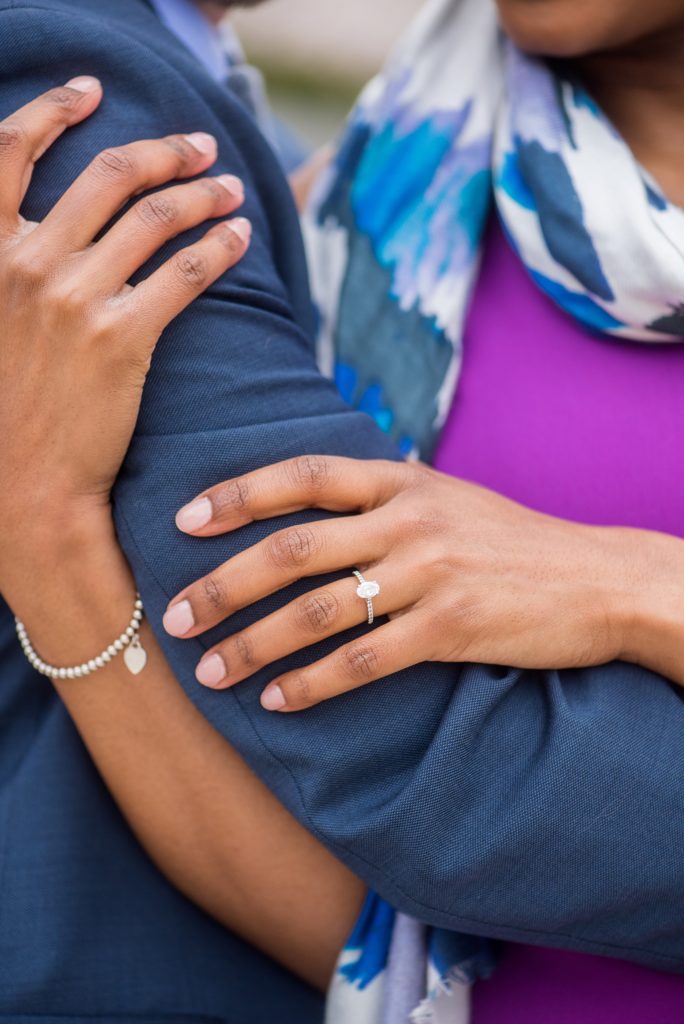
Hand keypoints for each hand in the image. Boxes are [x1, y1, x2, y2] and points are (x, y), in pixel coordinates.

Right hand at [0, 78, 250, 562]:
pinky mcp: (122, 339)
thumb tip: (61, 230)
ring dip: (201, 193)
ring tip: (230, 190)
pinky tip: (238, 239)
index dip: (53, 110)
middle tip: (201, 147)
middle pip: (107, 177)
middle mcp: (26, 264)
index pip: (8, 152)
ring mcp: (74, 300)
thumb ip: (14, 265)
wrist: (24, 483)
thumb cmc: (9, 407)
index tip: (92, 91)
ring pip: (155, 218)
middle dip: (163, 151)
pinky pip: (183, 273)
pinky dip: (217, 248)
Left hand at [162, 455, 683, 710]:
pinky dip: (314, 683)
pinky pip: (365, 660)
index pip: (305, 475)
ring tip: (211, 671)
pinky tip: (279, 701)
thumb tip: (312, 501)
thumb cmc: (511, 540)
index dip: (238, 494)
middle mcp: (410, 520)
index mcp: (403, 481)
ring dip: (256, 643)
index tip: (183, 520)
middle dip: (224, 584)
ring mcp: (432, 573)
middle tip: (175, 617)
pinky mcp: (453, 628)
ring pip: (319, 610)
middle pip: (294, 548)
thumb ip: (384, 495)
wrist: (596, 579)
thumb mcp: (449, 496)